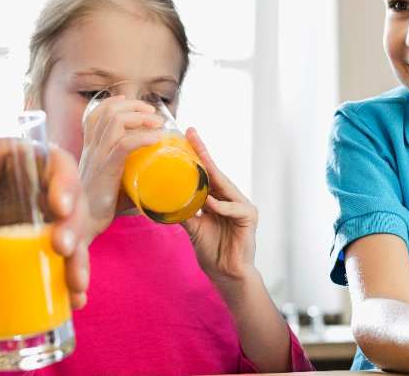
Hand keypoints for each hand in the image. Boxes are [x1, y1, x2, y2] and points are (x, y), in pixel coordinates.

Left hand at [0, 137, 91, 308]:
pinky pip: (58, 259)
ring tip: (75, 289)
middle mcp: (42, 187)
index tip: (59, 207)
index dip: (65, 183)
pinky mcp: (36, 243)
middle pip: (72, 203)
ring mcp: (42, 217)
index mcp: (24, 159)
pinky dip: (66, 280)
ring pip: (73, 236)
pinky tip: (72, 301)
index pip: (57, 163)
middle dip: (73, 228)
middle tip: (61, 249)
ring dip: (77, 261)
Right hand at [77, 95, 163, 238]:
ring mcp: (97, 158)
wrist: (82, 228)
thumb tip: (158, 183)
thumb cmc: (100, 210)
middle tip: (153, 113)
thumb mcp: (113, 185)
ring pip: (115, 121)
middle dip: (134, 106)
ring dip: (141, 116)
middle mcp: (91, 149)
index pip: (95, 115)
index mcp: (90, 150)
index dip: (112, 103)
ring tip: (158, 122)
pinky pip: (124, 144)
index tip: (131, 102)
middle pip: (108, 112)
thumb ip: (130, 179)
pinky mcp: (105, 170)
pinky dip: (144, 137)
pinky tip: (157, 139)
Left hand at [179, 127, 258, 287]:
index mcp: (217, 198)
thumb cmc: (211, 251)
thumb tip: (159, 200)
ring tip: (195, 164)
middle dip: (203, 153)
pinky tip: (209, 204)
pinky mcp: (249, 216)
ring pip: (224, 186)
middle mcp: (230, 197)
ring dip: (210, 177)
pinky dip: (220, 206)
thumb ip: (182, 211)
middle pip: (215, 172)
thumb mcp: (192, 228)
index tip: (186, 134)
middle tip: (191, 135)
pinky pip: (233, 208)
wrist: (226, 275)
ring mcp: (241, 205)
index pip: (205, 172)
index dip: (197, 153)